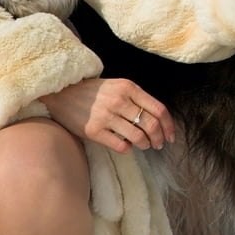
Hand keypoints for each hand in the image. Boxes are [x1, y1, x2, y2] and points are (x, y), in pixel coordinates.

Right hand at [40, 78, 175, 153]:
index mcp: (129, 87)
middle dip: (159, 138)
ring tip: (144, 145)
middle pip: (151, 124)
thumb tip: (158, 119)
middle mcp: (119, 100)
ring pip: (138, 136)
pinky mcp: (93, 130)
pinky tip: (127, 147)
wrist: (62, 92)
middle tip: (159, 144)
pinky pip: (119, 145)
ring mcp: (106, 116)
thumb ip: (137, 99)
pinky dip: (128, 148)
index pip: (159, 109)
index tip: (172, 136)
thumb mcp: (118, 86)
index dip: (169, 125)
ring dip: (145, 144)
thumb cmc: (94, 91)